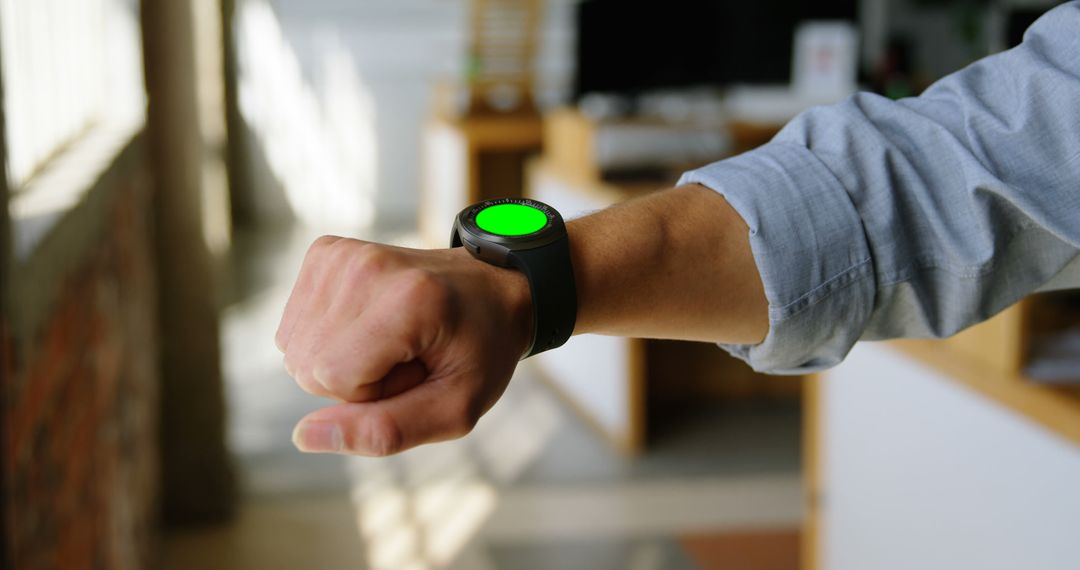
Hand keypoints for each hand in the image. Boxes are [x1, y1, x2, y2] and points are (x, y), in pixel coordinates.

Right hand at [276, 236, 531, 455]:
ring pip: (296, 349)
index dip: (371, 395)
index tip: (418, 371)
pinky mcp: (324, 253)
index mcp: (407, 300)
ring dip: (341, 361)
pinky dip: (329, 338)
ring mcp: (340, 254)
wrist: (490, 290)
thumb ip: (384, 431)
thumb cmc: (480, 351)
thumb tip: (302, 436)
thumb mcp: (456, 408)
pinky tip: (370, 324)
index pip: (333, 377)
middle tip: (408, 357)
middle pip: (307, 365)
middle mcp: (365, 266)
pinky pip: (294, 327)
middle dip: (354, 381)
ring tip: (393, 341)